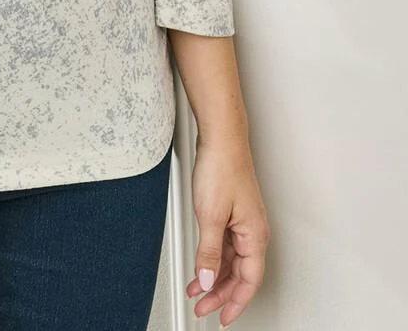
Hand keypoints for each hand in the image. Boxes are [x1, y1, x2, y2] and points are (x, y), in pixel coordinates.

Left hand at [186, 133, 269, 326]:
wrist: (220, 137)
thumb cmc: (223, 167)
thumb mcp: (210, 216)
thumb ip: (209, 252)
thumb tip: (206, 279)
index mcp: (255, 236)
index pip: (249, 282)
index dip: (235, 303)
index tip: (222, 318)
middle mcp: (253, 231)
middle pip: (240, 275)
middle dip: (221, 294)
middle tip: (203, 308)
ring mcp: (243, 222)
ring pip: (231, 261)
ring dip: (214, 278)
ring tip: (196, 291)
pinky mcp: (232, 213)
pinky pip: (225, 245)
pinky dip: (212, 258)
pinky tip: (199, 265)